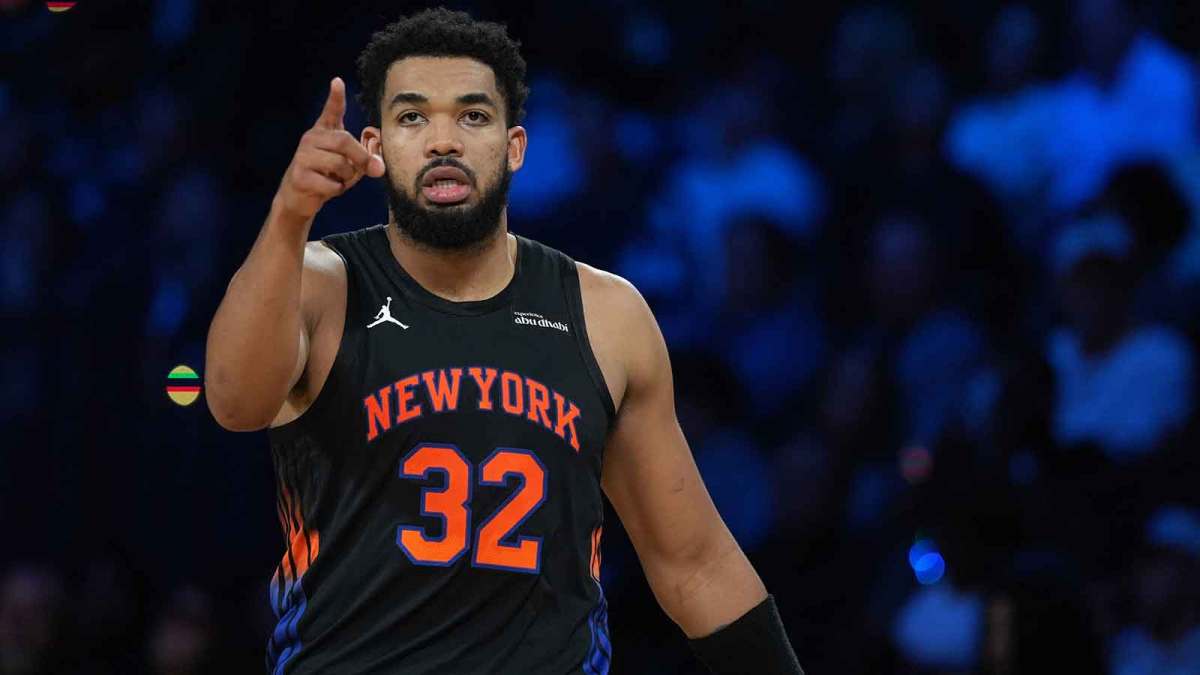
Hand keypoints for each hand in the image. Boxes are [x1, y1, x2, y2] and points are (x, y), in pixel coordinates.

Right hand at [273, 77, 385, 222]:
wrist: (299, 198)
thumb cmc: (327, 177)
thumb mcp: (350, 166)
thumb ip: (365, 160)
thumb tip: (378, 166)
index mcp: (324, 132)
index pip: (331, 111)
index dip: (335, 97)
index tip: (338, 82)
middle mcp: (311, 139)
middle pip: (343, 141)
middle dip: (362, 157)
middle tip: (375, 170)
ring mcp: (302, 156)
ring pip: (339, 164)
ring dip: (347, 178)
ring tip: (337, 179)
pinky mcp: (299, 175)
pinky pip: (331, 183)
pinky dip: (336, 190)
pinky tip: (326, 189)